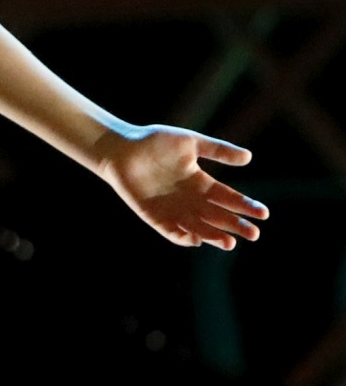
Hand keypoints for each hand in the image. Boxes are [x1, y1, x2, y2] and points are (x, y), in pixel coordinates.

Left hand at [95, 124, 268, 249]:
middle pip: (218, 216)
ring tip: (229, 243)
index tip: (263, 213)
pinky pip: (171, 232)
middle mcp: (190, 199)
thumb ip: (218, 150)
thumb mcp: (190, 143)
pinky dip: (183, 237)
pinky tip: (196, 239)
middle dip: (236, 225)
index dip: (246, 206)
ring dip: (213, 236)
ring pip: (199, 227)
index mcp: (201, 182)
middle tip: (253, 234)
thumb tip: (249, 157)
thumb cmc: (155, 142)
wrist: (121, 148)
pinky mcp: (154, 216)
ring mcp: (173, 209)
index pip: (229, 198)